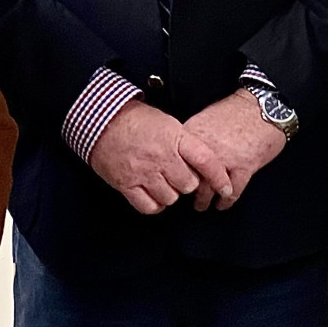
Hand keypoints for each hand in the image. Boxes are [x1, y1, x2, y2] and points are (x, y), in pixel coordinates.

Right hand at [88, 100, 231, 214]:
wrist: (101, 119)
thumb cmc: (136, 119)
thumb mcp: (167, 122)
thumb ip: (185, 143)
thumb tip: (201, 164)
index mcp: (175, 138)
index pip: (206, 161)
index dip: (219, 178)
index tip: (226, 188)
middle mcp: (161, 157)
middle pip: (188, 185)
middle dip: (186, 183)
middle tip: (178, 174)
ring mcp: (143, 172)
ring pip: (170, 198)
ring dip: (170, 193)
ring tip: (162, 181)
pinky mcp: (126, 184)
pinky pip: (149, 207)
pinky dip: (154, 204)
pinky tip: (153, 193)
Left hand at [182, 92, 285, 210]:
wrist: (265, 106)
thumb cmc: (238, 109)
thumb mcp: (207, 116)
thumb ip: (194, 135)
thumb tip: (184, 149)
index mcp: (195, 134)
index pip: (176, 160)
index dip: (174, 172)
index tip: (173, 179)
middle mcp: (207, 149)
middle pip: (190, 177)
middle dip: (186, 191)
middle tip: (184, 197)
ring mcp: (226, 159)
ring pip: (208, 189)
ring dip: (203, 200)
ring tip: (201, 205)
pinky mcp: (244, 167)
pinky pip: (232, 191)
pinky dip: (226, 200)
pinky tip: (223, 203)